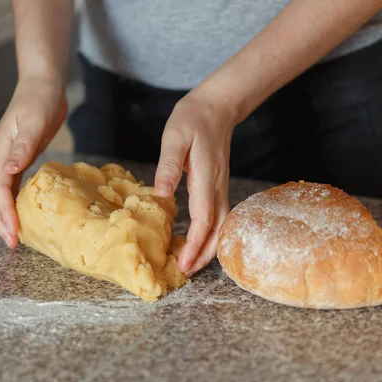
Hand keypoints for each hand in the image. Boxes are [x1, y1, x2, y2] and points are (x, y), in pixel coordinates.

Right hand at [0, 77, 67, 247]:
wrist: (42, 83)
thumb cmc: (40, 99)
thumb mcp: (35, 121)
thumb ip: (22, 146)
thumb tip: (8, 171)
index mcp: (1, 149)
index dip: (4, 212)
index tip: (12, 233)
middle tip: (11, 243)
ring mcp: (6, 157)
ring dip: (1, 214)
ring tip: (12, 234)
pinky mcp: (16, 157)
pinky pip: (7, 185)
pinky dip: (10, 202)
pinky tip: (20, 212)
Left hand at [154, 89, 235, 276]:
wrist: (216, 106)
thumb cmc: (192, 120)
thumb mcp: (174, 138)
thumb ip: (168, 166)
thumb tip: (161, 195)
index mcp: (205, 177)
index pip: (204, 219)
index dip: (196, 245)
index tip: (184, 264)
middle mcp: (217, 186)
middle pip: (219, 230)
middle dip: (205, 255)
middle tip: (186, 273)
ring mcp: (220, 186)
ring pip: (222, 226)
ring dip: (210, 248)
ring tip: (191, 264)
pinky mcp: (217, 185)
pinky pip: (219, 216)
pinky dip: (211, 234)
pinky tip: (199, 241)